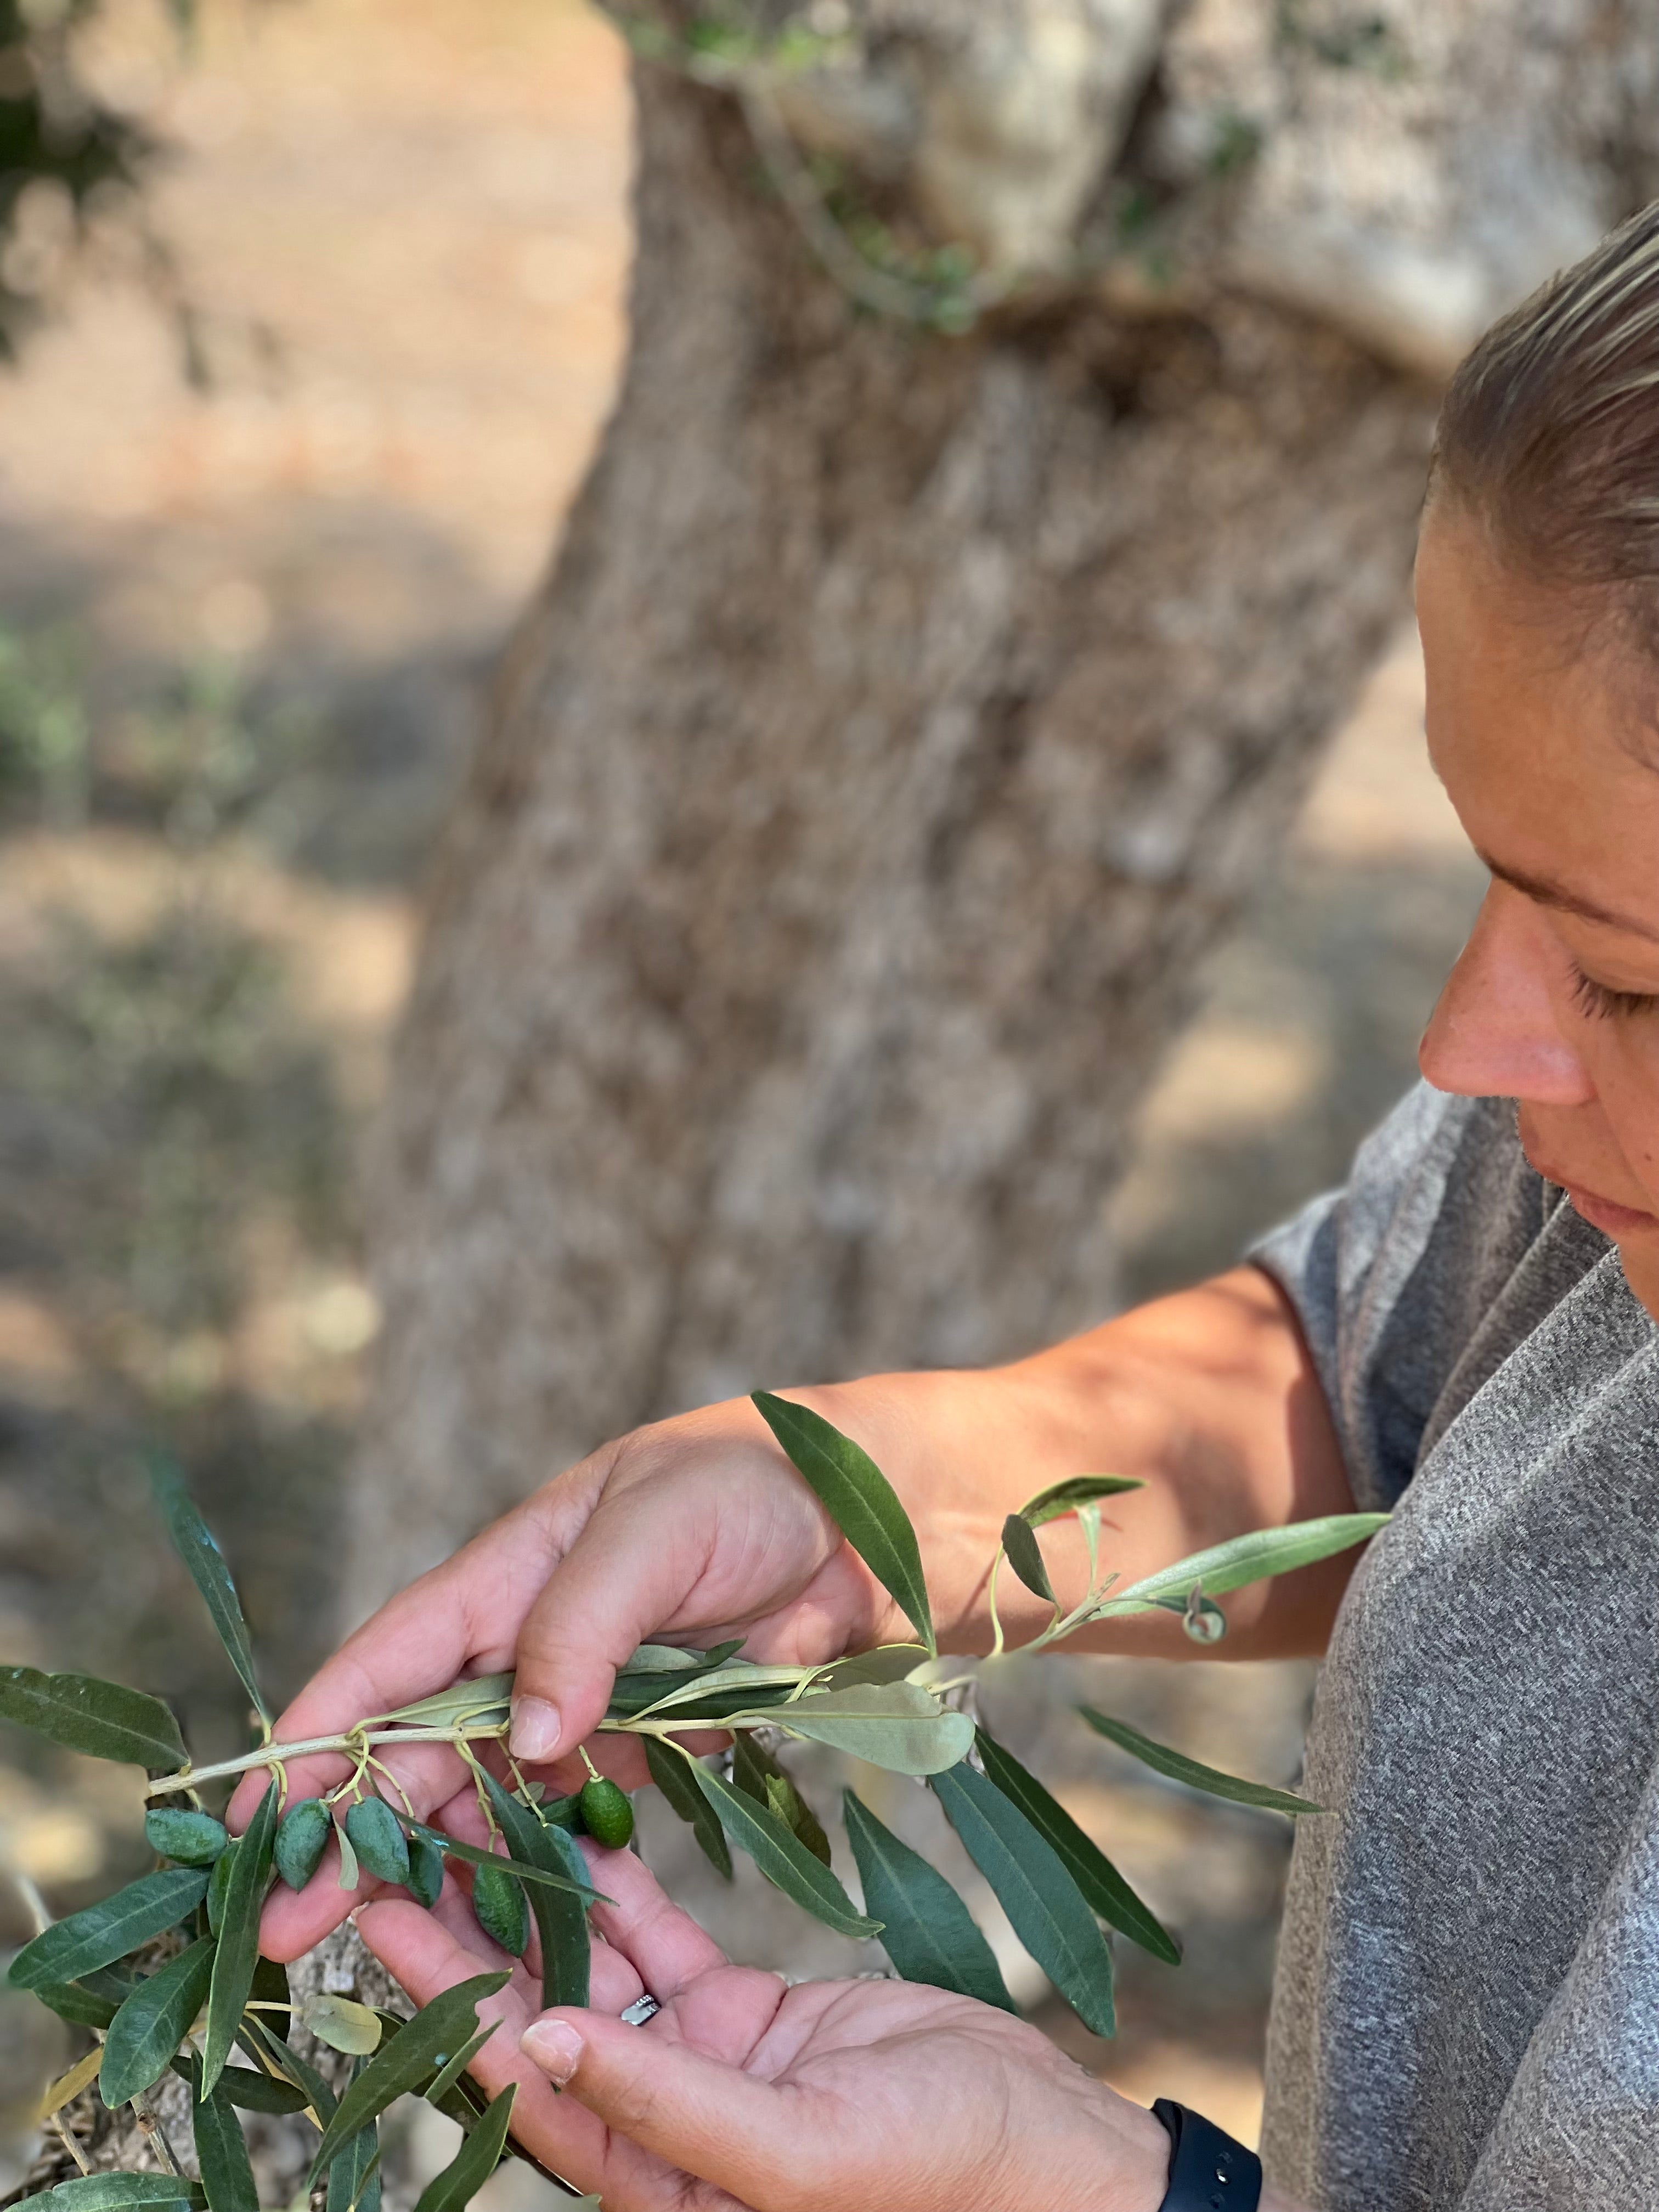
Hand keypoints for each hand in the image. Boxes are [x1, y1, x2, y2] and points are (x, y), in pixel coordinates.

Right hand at [243, 1394, 899, 1958]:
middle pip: (421, 1748)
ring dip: (436, 1865)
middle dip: (353, 1834)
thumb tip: (522, 1738)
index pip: (388, 1661)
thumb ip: (582, 1627)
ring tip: (387, 1948)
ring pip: (487, 1795)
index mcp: (511, 1571)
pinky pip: (577, 1815)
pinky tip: (512, 1925)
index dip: (314, 1738)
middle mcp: (532, 1640)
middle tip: (291, 1931)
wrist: (878, 1514)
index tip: (251, 1819)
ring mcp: (589, 1696)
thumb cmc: (762, 1482)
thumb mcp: (659, 1528)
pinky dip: (540, 1865)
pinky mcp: (650, 1741)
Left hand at [355, 1841, 1172, 2211]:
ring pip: (590, 1969)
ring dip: (535, 1894)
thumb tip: (540, 2046)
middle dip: (467, 1930)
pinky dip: (618, 1889)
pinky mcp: (746, 2021)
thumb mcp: (799, 2152)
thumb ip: (667, 2107)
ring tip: (471, 1808)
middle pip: (534, 2015)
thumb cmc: (937, 2173)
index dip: (445, 1996)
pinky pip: (661, 1944)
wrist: (1047, 2157)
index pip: (517, 2079)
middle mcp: (652, 2126)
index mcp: (648, 2185)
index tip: (378, 1915)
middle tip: (398, 1840)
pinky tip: (575, 1825)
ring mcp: (699, 2066)